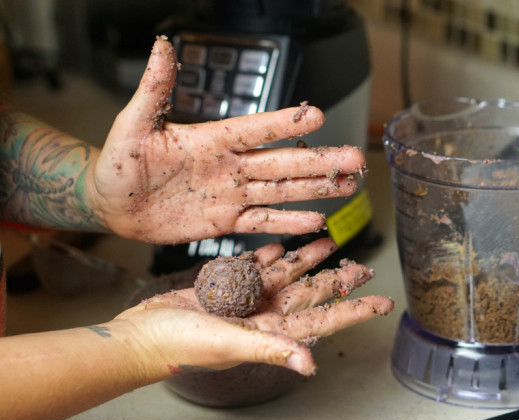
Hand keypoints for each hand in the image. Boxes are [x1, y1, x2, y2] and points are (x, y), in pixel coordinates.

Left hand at [91, 37, 365, 243]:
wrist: (112, 205)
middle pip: (283, 162)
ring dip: (316, 188)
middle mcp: (230, 166)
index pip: (256, 129)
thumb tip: (162, 46)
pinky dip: (288, 223)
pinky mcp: (225, 221)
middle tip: (355, 157)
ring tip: (347, 185)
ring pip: (282, 191)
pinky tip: (316, 221)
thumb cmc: (119, 163)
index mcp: (211, 139)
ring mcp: (231, 194)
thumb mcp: (133, 125)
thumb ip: (154, 90)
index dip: (285, 124)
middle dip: (320, 160)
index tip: (317, 116)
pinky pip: (262, 222)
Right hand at [115, 238, 393, 375]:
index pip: (324, 319)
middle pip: (313, 294)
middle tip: (363, 266)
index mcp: (272, 332)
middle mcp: (265, 315)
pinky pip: (257, 267)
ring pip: (288, 275)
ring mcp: (248, 299)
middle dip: (338, 280)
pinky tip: (283, 243)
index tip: (382, 303)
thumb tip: (311, 364)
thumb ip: (271, 350)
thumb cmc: (181, 345)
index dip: (355, 311)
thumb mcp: (229, 344)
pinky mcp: (228, 286)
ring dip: (308, 259)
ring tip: (329, 241)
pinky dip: (271, 255)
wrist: (144, 333)